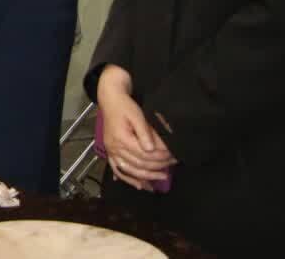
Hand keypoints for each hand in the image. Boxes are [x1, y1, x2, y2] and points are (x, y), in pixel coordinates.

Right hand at [96, 66, 175, 190]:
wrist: (110, 100)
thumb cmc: (125, 106)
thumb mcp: (137, 116)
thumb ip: (144, 133)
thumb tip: (152, 150)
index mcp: (122, 139)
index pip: (144, 154)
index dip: (160, 158)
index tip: (174, 157)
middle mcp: (114, 148)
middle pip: (138, 164)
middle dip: (157, 167)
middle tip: (172, 165)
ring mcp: (111, 151)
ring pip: (129, 170)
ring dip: (146, 176)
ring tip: (161, 177)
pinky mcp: (110, 152)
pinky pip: (118, 170)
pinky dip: (128, 179)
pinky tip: (140, 185)